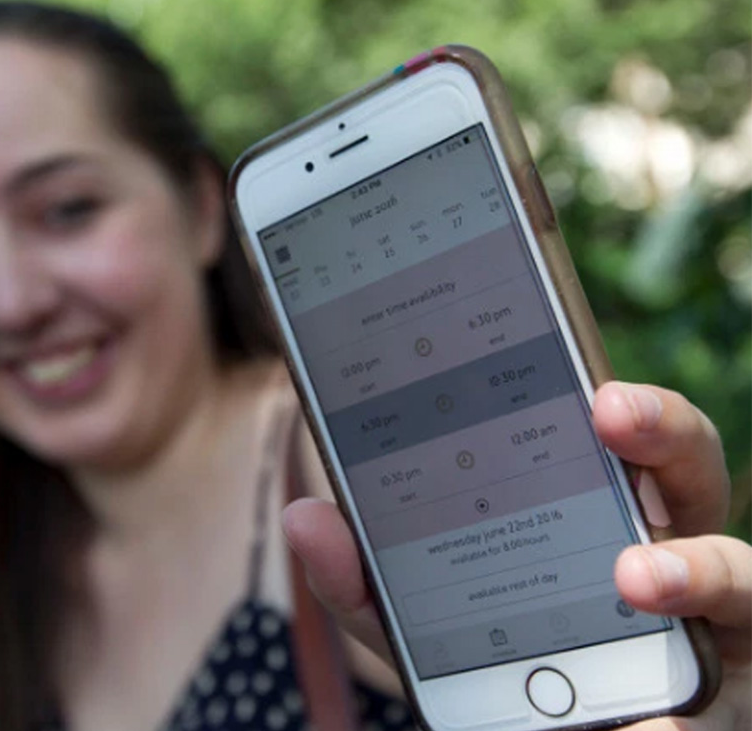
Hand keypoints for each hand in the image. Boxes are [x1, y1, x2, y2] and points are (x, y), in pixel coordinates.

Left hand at [282, 382, 749, 728]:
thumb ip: (365, 580)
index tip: (534, 340)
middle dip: (654, 424)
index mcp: (581, 507)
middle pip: (678, 464)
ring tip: (633, 570)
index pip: (591, 432)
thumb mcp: (418, 625)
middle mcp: (650, 541)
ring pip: (732, 554)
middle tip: (607, 406)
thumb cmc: (497, 673)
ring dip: (691, 556)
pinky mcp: (726, 667)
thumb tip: (304, 516)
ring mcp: (697, 605)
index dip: (577, 384)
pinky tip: (645, 647)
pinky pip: (738, 640)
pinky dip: (694, 644)